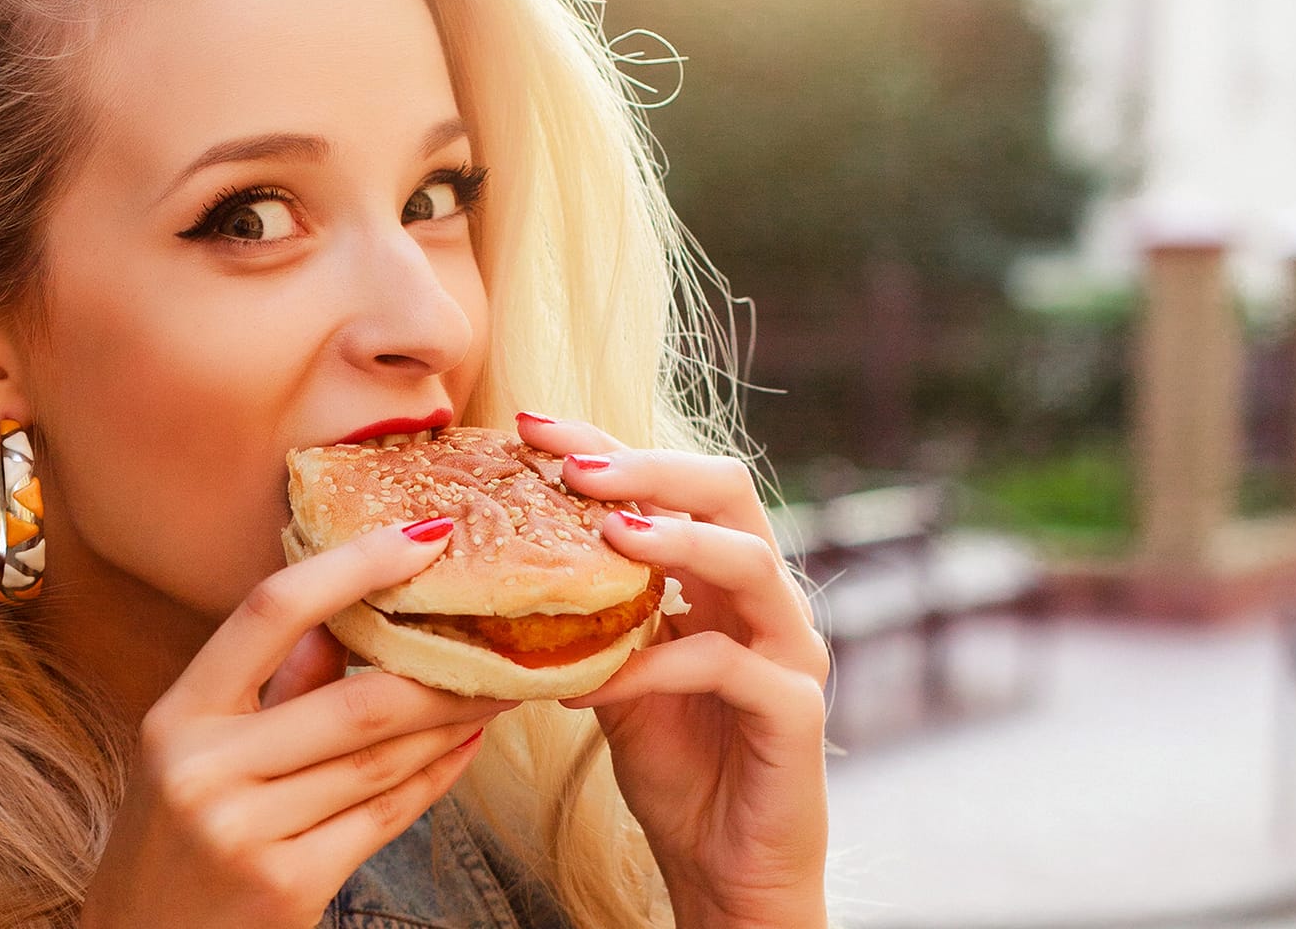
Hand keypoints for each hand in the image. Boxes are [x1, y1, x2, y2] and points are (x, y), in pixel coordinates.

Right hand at [80, 517, 517, 928]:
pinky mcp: (289, 885)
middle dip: (443, 666)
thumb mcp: (197, 749)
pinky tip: (465, 747)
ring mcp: (247, 832)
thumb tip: (345, 602)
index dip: (352, 565)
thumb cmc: (176, 837)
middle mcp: (205, 769)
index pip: (269, 612)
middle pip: (356, 699)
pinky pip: (386, 816)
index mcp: (178, 715)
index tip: (422, 536)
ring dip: (453, 719)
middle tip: (502, 630)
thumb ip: (271, 681)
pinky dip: (435, 777)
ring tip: (500, 685)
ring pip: (381, 759)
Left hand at [517, 413, 829, 928]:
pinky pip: (725, 666)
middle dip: (647, 466)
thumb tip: (501, 564)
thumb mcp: (615, 678)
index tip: (530, 425)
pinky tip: (594, 679)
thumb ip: (587, 620)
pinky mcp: (794, 710)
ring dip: (673, 539)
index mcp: (721, 577)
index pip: (672, 484)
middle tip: (572, 466)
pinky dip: (655, 665)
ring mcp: (789, 651)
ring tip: (604, 529)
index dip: (606, 445)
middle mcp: (765, 599)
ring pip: (748, 561)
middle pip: (726, 492)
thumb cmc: (676, 768)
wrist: (726, 870)